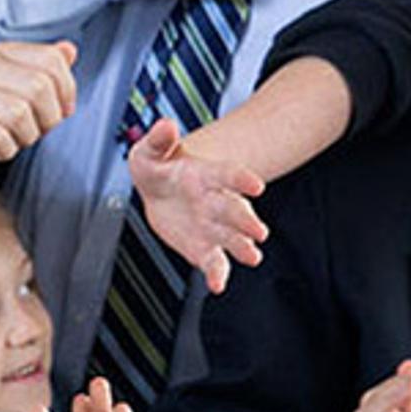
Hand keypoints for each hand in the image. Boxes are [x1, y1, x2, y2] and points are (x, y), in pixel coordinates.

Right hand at [0, 39, 76, 174]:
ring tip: (15, 140)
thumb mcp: (12, 88)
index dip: (67, 91)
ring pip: (19, 113)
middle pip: (39, 87)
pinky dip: (6, 150)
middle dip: (48, 118)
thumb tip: (70, 51)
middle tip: (36, 131)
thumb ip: (42, 69)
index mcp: (0, 53)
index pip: (52, 60)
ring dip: (27, 137)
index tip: (60, 111)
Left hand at [128, 121, 267, 295]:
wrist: (160, 189)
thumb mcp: (151, 150)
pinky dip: (217, 274)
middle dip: (247, 221)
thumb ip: (158, 139)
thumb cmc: (159, 166)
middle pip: (234, 210)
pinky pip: (213, 261)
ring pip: (230, 237)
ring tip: (253, 256)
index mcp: (207, 174)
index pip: (229, 174)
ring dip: (242, 247)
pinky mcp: (203, 246)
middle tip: (259, 231)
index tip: (256, 185)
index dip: (242, 179)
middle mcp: (215, 201)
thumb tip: (165, 125)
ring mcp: (212, 225)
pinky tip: (218, 286)